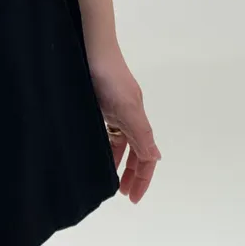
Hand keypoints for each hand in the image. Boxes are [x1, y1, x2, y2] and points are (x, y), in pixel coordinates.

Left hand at [87, 43, 161, 203]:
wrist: (88, 47)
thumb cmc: (107, 77)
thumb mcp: (127, 108)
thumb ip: (141, 134)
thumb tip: (156, 158)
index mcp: (137, 118)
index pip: (146, 156)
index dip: (143, 178)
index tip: (133, 198)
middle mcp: (127, 114)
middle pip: (134, 150)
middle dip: (131, 173)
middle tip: (123, 193)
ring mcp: (112, 107)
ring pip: (118, 141)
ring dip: (116, 160)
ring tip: (107, 178)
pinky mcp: (96, 101)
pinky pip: (104, 129)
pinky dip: (102, 143)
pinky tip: (92, 149)